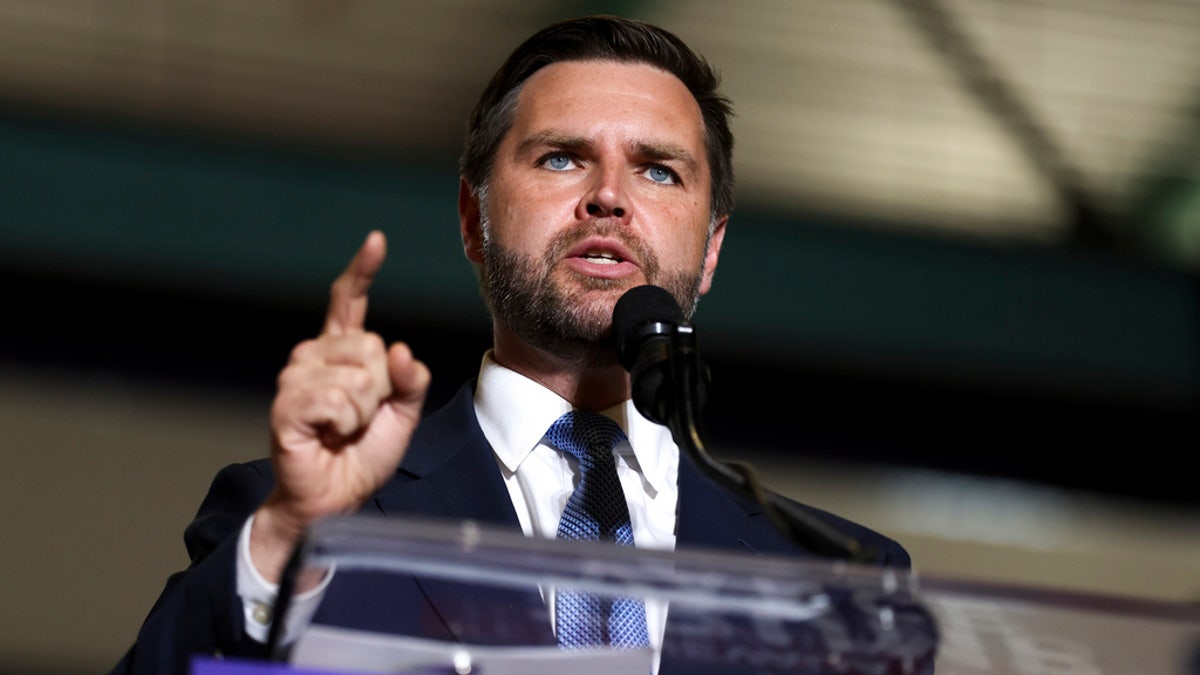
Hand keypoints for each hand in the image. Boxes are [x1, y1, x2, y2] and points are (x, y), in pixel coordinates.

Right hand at [251, 230, 430, 581]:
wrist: (336, 498)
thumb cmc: (363, 454)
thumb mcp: (402, 414)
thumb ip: (410, 381)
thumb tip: (401, 351)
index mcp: (340, 352)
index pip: (348, 302)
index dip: (361, 272)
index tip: (376, 241)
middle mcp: (313, 356)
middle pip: (371, 347)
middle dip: (382, 389)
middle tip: (362, 418)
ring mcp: (295, 379)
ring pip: (358, 376)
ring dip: (364, 412)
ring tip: (345, 431)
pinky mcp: (286, 406)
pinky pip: (338, 400)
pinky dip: (346, 424)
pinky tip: (331, 436)